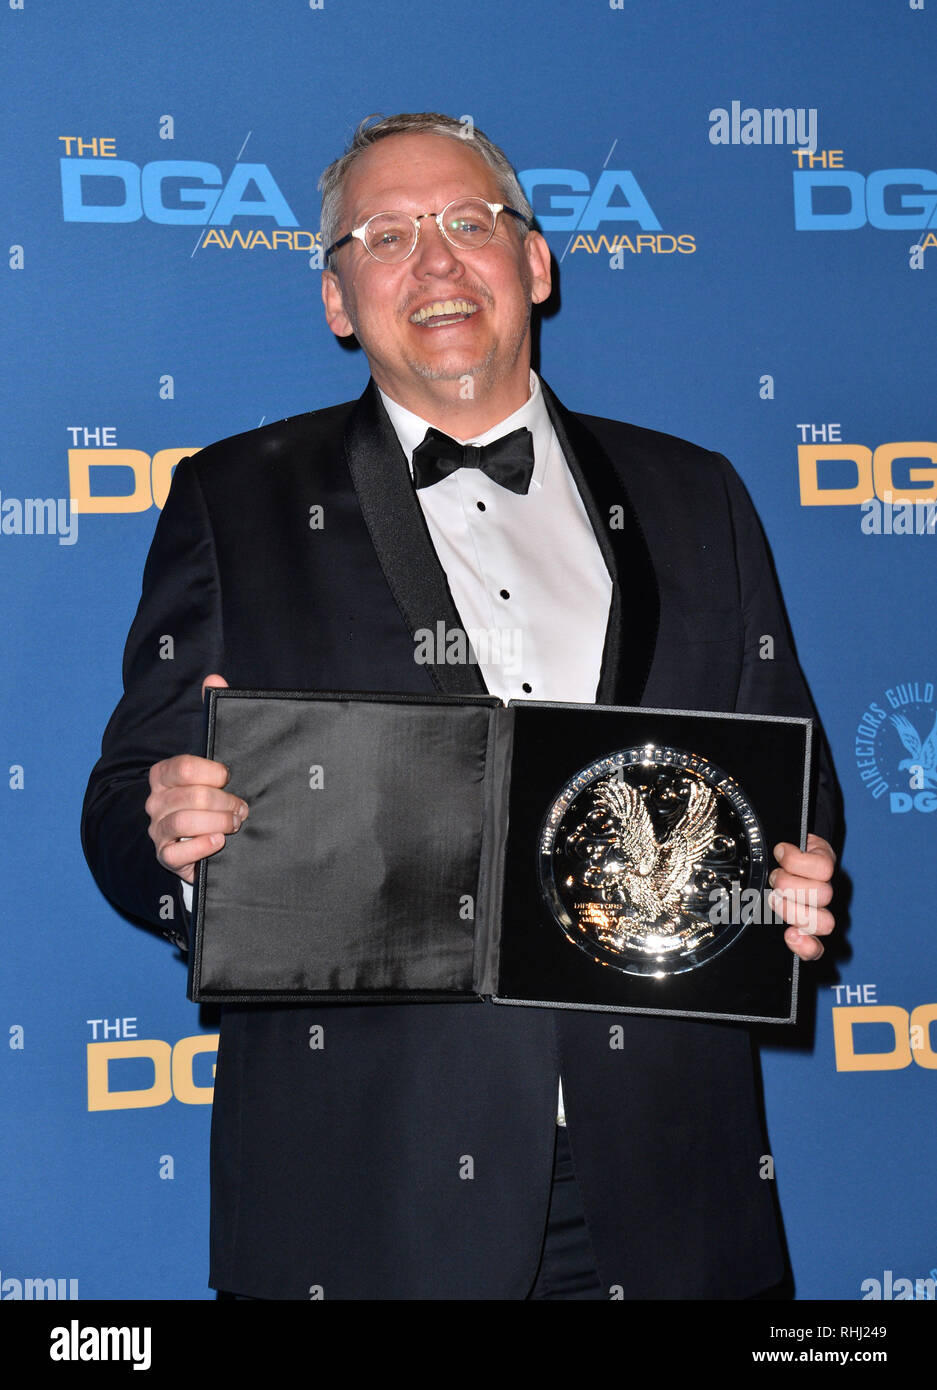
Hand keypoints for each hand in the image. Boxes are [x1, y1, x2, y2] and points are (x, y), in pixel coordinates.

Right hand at [145, 674, 247, 883]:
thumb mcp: (215, 754)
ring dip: (217, 824)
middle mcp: (155, 801)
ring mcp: (158, 829)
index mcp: (164, 773)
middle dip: (224, 802)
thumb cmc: (212, 791)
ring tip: (235, 824)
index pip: (182, 767)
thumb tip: (214, 680)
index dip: (212, 772)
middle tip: (243, 808)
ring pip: (182, 824)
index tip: (229, 776)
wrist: (207, 834)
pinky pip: (175, 855)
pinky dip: (201, 848)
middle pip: (189, 797)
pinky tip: (219, 843)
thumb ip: (212, 713)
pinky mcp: (166, 856)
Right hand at [768, 833, 835, 961]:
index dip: (807, 947)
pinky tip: (783, 854)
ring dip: (789, 882)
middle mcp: (819, 907)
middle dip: (792, 910)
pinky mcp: (827, 859)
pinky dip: (795, 859)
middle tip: (774, 898)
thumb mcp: (758, 900)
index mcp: (804, 925)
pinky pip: (822, 866)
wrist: (780, 840)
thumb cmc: (767, 874)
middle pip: (822, 922)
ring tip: (777, 874)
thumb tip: (774, 932)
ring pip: (821, 895)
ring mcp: (825, 884)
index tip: (790, 935)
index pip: (815, 949)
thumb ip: (763, 920)